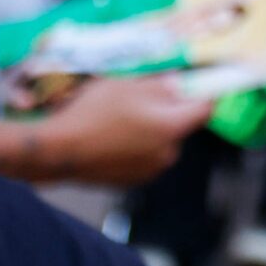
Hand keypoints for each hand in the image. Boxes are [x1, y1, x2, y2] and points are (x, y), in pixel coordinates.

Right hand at [30, 77, 214, 186]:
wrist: (60, 151)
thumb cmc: (94, 112)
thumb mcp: (127, 86)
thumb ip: (160, 86)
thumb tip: (179, 85)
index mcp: (172, 128)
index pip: (204, 110)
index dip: (205, 94)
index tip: (201, 84)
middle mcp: (168, 154)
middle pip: (179, 126)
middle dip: (166, 112)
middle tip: (141, 98)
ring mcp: (150, 171)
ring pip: (159, 142)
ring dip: (149, 131)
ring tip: (119, 119)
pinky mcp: (132, 181)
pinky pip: (143, 158)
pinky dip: (135, 147)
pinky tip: (110, 137)